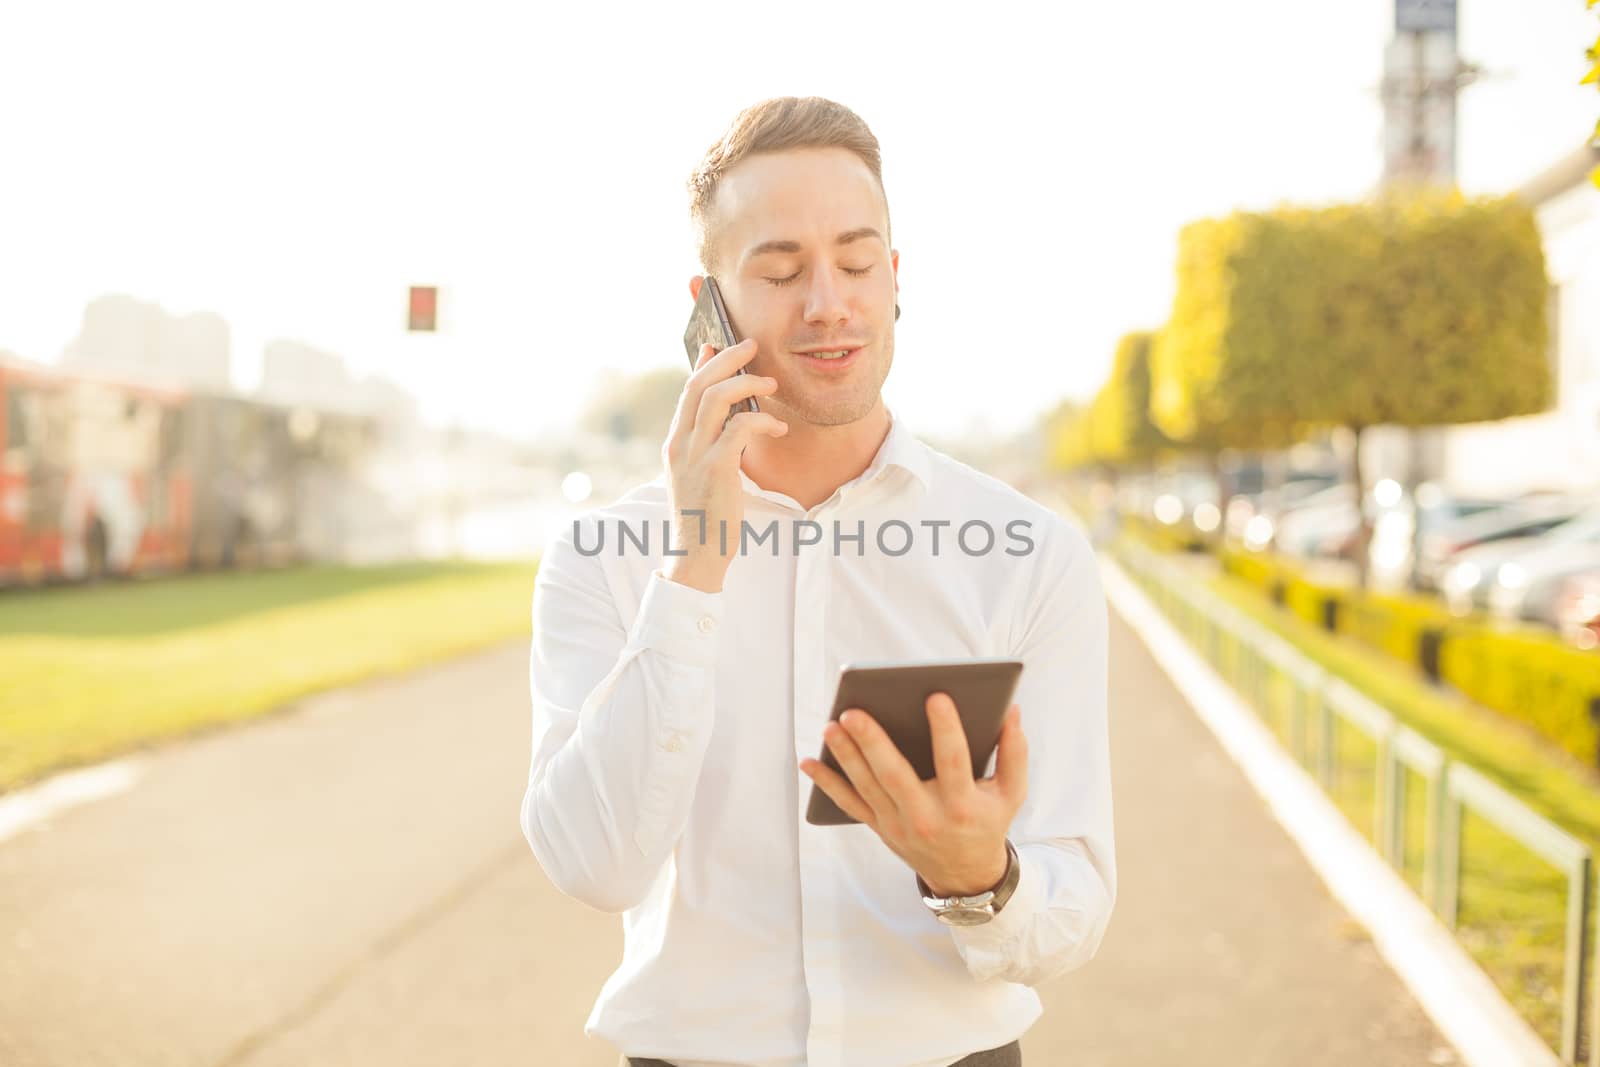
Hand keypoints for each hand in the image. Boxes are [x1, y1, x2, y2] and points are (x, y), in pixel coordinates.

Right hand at [662, 339, 787, 592]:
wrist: (695, 556)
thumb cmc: (705, 518)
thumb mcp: (700, 475)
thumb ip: (708, 446)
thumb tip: (728, 420)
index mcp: (675, 443)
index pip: (687, 391)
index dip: (704, 363)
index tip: (718, 344)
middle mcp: (680, 443)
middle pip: (700, 384)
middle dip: (728, 359)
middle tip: (753, 347)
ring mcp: (695, 455)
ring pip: (717, 398)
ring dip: (747, 384)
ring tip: (771, 385)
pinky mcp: (716, 469)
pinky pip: (740, 428)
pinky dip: (762, 421)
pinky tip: (778, 428)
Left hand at [800, 693, 1027, 896]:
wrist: (965, 875)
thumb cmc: (987, 822)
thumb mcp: (1011, 794)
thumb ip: (1014, 753)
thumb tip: (1011, 712)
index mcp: (962, 805)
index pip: (954, 762)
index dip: (946, 730)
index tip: (936, 696)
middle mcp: (927, 817)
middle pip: (895, 776)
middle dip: (872, 743)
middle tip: (854, 712)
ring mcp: (898, 825)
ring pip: (867, 787)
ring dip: (845, 757)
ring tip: (831, 725)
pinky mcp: (880, 828)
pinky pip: (849, 804)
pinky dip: (826, 784)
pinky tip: (808, 760)